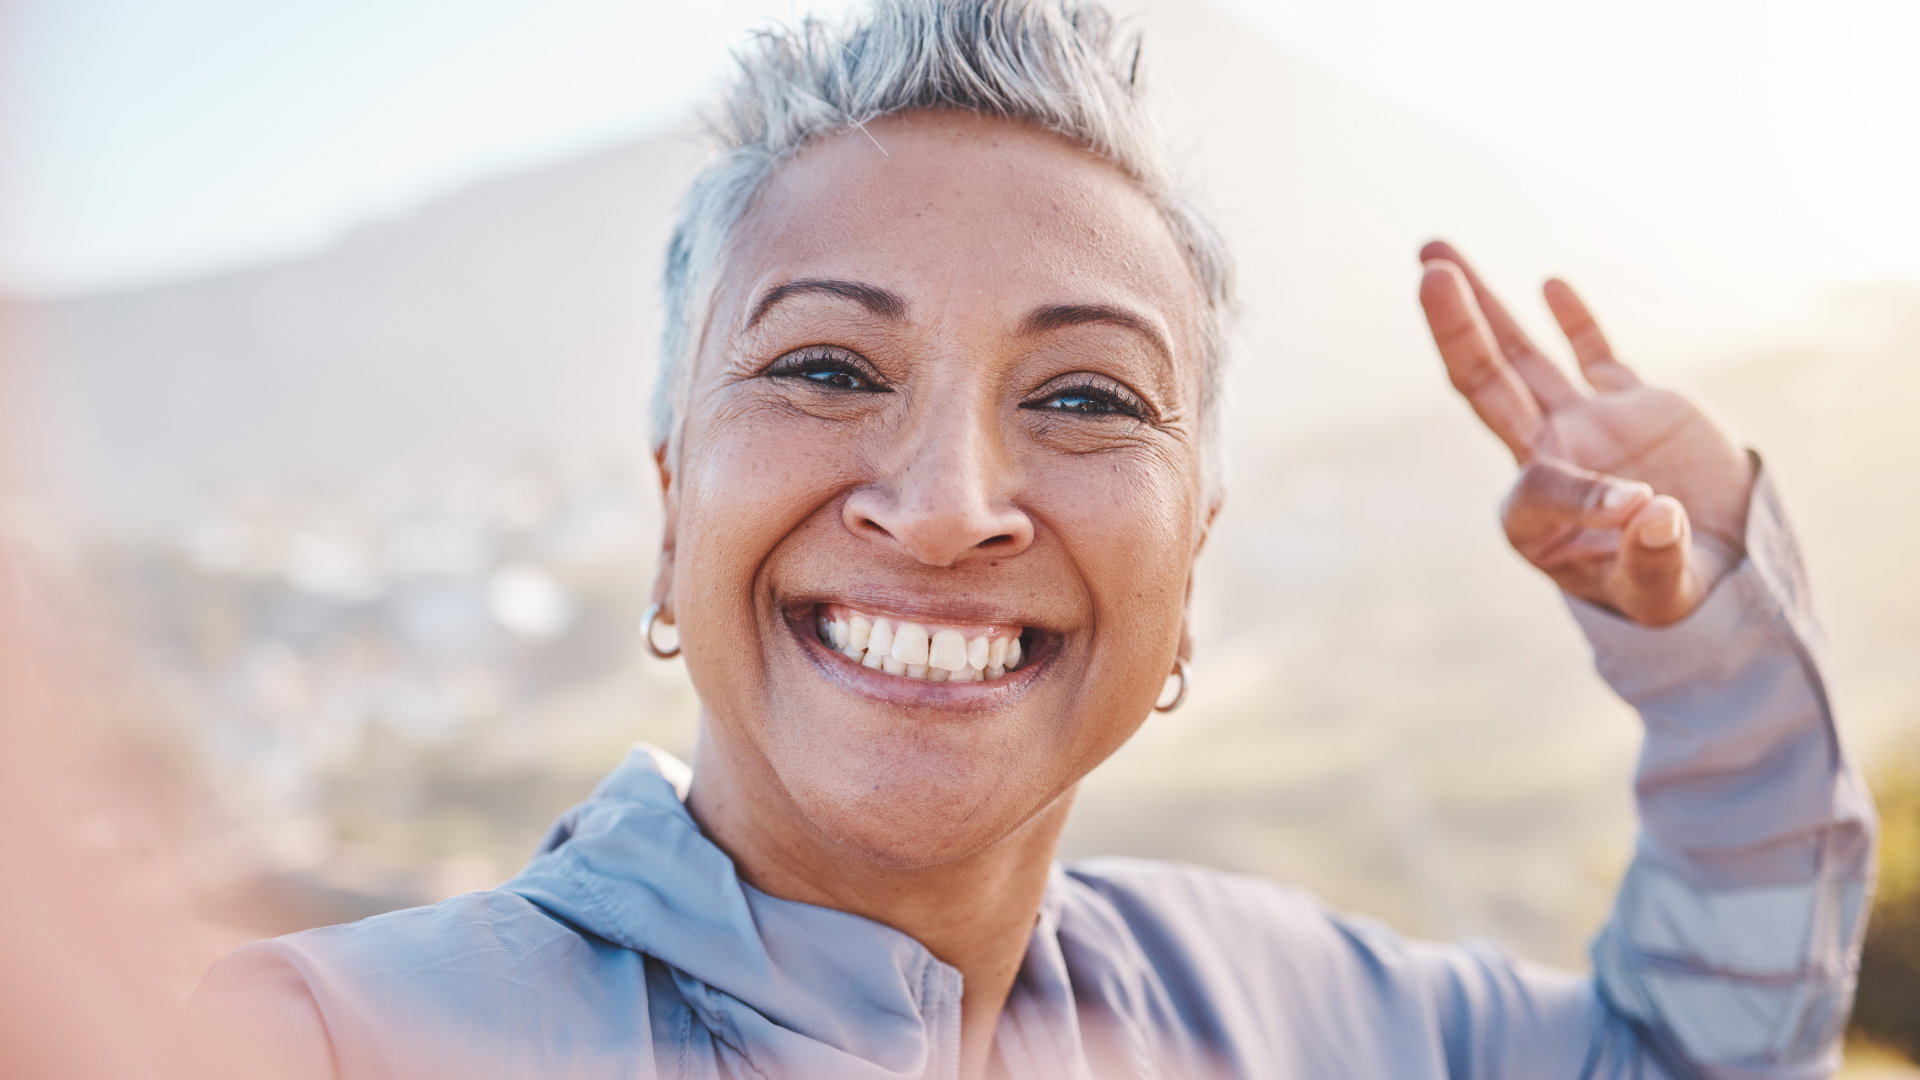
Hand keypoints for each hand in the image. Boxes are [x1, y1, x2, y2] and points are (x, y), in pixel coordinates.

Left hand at [1417, 241, 1755, 625]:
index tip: (1643, 512)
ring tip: (1436, 253)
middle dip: (1457, 327)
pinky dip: (1576, 322)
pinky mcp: (1630, 408)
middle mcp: (1546, 459)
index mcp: (1536, 515)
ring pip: (1523, 356)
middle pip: (1488, 382)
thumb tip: (1651, 513)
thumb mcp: (1661, 592)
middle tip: (1428, 268)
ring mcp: (1584, 427)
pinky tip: (1548, 285)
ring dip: (1487, 306)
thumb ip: (1652, 559)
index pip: (1543, 486)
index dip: (1591, 499)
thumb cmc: (1672, 595)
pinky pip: (1595, 356)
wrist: (1716, 577)